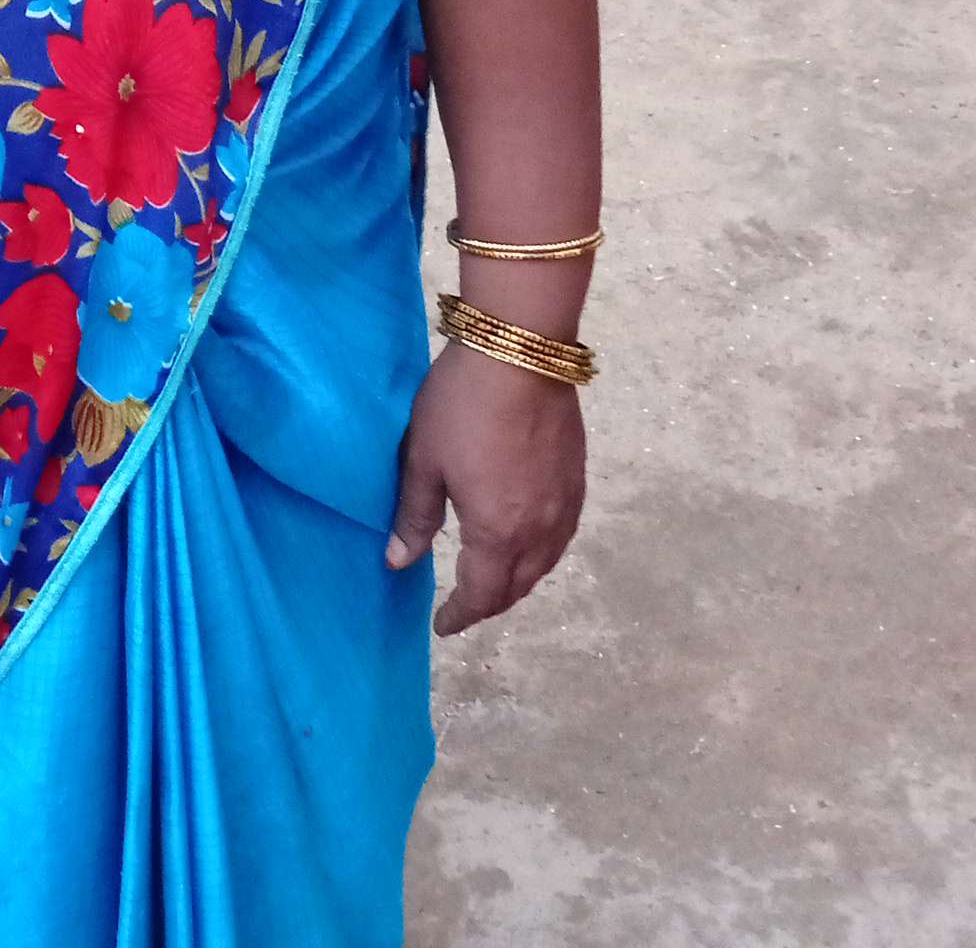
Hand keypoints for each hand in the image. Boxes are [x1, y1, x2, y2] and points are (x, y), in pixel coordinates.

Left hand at [386, 339, 584, 634]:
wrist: (521, 350)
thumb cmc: (462, 404)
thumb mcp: (424, 459)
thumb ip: (414, 516)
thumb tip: (398, 563)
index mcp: (498, 532)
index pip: (482, 595)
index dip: (460, 615)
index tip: (442, 625)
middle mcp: (539, 530)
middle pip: (518, 586)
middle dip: (490, 602)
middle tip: (465, 604)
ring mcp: (564, 505)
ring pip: (544, 564)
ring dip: (518, 580)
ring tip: (495, 577)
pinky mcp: (577, 479)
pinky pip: (561, 535)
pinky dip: (542, 552)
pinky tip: (528, 538)